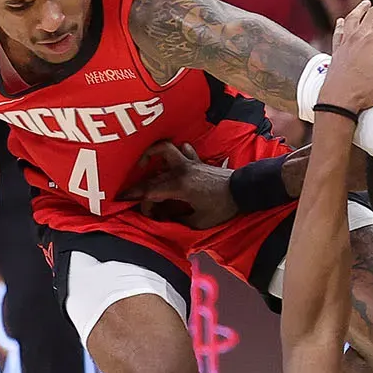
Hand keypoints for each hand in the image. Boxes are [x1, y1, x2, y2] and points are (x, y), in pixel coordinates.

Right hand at [121, 140, 236, 228]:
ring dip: (151, 154)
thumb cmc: (223, 207)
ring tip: (142, 165)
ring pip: (164, 150)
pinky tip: (171, 160)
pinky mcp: (197, 160)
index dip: (141, 203)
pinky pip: (183, 150)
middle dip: (138, 188)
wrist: (244, 190)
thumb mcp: (200, 222)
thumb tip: (164, 219)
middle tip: (128, 196)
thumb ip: (179, 221)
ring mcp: (189, 163)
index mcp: (180, 187)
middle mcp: (181, 171)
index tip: (139, 211)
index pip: (151, 193)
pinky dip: (176, 152)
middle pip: (152, 175)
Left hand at [317, 0, 372, 112]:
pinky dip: (342, 25)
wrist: (338, 101)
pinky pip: (339, 33)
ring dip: (362, 9)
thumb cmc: (366, 90)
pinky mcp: (337, 52)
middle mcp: (359, 37)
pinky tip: (342, 21)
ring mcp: (346, 43)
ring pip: (354, 19)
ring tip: (367, 3)